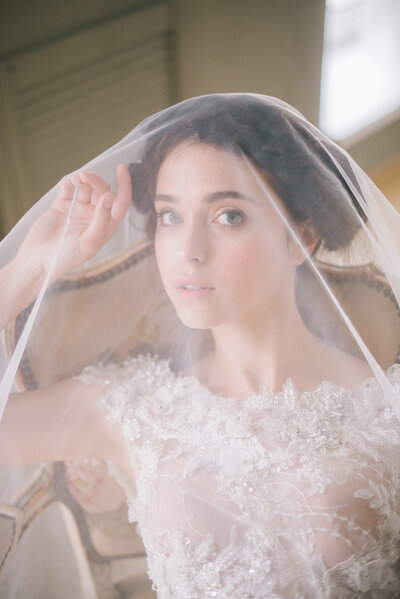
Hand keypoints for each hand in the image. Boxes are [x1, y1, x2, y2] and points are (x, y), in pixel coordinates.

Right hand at [16, 164, 131, 280]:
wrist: (38, 260)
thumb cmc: (66, 257)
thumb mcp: (88, 242)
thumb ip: (101, 220)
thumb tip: (110, 196)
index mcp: (105, 226)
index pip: (121, 202)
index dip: (124, 185)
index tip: (121, 168)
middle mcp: (94, 216)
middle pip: (103, 191)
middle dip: (97, 181)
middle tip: (84, 176)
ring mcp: (78, 210)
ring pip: (87, 187)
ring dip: (85, 179)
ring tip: (77, 178)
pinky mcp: (62, 205)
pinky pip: (69, 188)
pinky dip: (69, 182)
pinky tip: (68, 183)